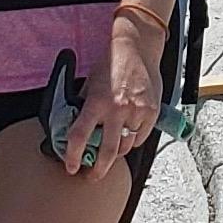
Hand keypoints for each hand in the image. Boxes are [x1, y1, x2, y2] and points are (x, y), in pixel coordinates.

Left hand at [67, 11, 164, 176]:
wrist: (137, 47)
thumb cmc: (112, 63)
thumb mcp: (90, 84)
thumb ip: (85, 107)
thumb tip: (76, 129)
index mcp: (97, 102)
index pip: (79, 136)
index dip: (73, 156)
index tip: (71, 166)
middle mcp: (117, 109)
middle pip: (107, 153)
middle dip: (98, 170)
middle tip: (92, 175)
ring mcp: (136, 112)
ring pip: (126, 147)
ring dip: (117, 152)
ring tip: (111, 148)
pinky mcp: (151, 113)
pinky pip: (141, 137)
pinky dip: (133, 139)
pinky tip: (128, 132)